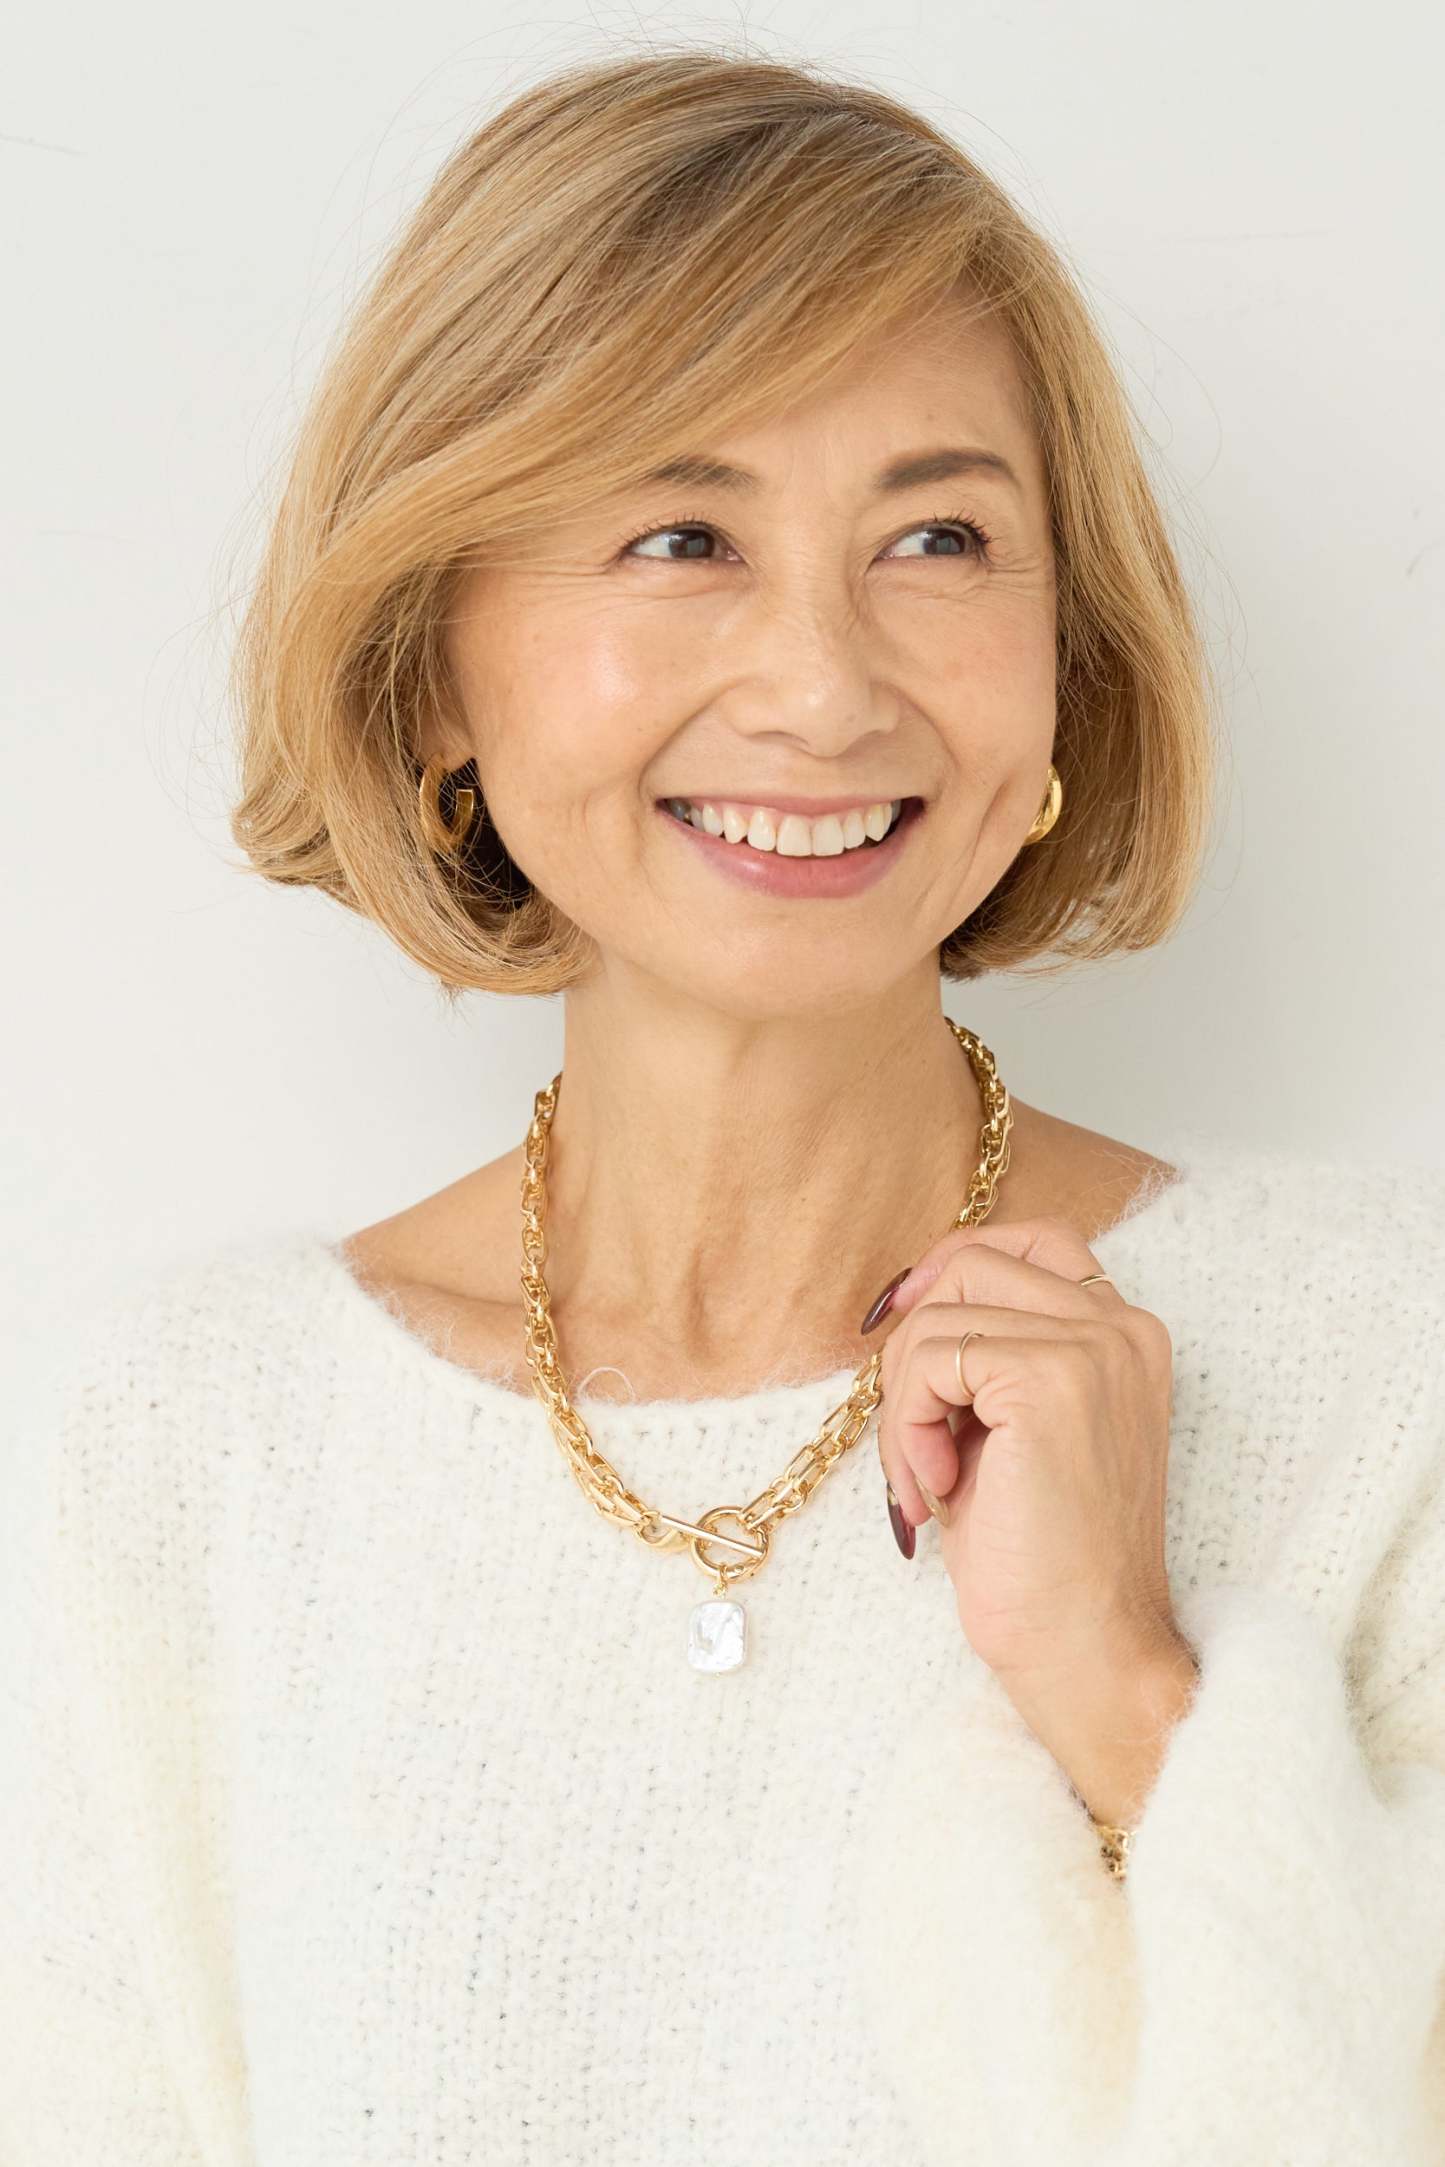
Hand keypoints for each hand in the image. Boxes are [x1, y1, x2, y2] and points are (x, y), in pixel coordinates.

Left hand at [873, 1215, 1181, 1699]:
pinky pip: (932, 1359)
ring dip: (904, 1402)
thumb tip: (901, 1302)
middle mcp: (1123, 1328)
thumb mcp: (1012, 1432)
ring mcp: (1093, 1348)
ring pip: (940, 1314)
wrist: (1085, 1649)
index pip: (1032, 1238)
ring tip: (927, 1478)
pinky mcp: (1050, 1378)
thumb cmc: (1040, 1559)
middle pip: (971, 1263)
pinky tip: (937, 1489)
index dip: (952, 1265)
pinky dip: (907, 1425)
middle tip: (912, 1440)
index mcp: (1125, 1335)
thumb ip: (985, 1357)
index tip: (903, 1319)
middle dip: (913, 1345)